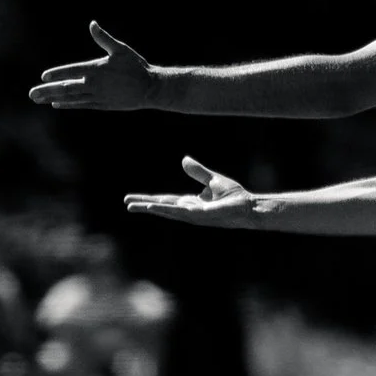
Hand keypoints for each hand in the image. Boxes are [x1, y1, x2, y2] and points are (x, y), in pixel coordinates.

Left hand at [30, 22, 158, 110]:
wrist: (150, 88)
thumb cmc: (135, 66)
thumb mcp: (120, 49)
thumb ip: (103, 38)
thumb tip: (92, 24)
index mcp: (96, 69)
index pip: (71, 71)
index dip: (56, 74)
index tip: (43, 77)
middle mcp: (93, 84)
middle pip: (66, 88)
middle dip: (46, 91)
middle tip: (31, 94)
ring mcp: (97, 96)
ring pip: (70, 98)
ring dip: (52, 98)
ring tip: (38, 99)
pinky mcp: (102, 105)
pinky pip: (81, 105)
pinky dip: (68, 104)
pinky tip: (56, 104)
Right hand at [124, 157, 261, 227]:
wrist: (249, 207)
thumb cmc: (235, 197)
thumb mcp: (212, 180)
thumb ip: (198, 172)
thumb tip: (183, 160)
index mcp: (191, 203)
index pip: (166, 201)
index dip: (150, 199)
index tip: (133, 199)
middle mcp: (189, 211)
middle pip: (162, 207)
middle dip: (144, 206)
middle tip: (126, 204)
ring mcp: (194, 215)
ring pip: (167, 211)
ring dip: (150, 209)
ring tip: (132, 206)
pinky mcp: (200, 216)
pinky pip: (179, 212)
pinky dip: (164, 209)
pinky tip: (152, 207)